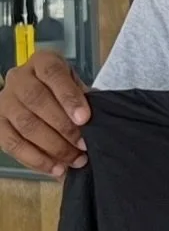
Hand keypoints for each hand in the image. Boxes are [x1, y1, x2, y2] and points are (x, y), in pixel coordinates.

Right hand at [0, 53, 89, 176]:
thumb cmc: (64, 89)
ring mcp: (4, 101)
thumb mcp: (77, 85)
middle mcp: (19, 78)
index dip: (69, 97)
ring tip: (75, 160)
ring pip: (25, 125)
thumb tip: (98, 124)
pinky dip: (36, 159)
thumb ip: (85, 98)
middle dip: (63, 127)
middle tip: (83, 145)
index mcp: (43, 62)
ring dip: (53, 147)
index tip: (84, 118)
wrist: (39, 90)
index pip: (53, 75)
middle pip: (37, 101)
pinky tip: (55, 168)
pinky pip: (12, 144)